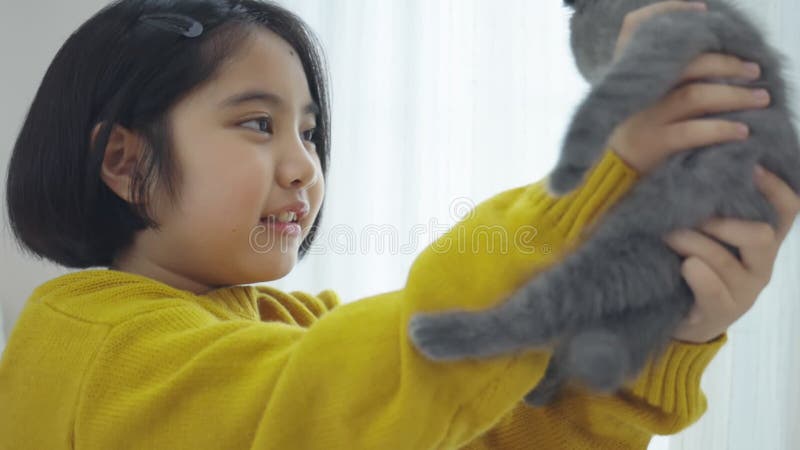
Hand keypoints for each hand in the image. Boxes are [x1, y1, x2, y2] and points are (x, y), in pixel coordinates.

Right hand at [607, 1, 769, 175]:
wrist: (608, 179)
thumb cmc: (631, 139)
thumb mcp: (635, 101)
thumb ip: (658, 79)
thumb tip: (707, 57)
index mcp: (629, 78)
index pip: (635, 27)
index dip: (667, 11)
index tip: (702, 9)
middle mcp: (636, 94)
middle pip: (685, 64)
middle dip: (726, 63)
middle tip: (753, 71)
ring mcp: (643, 119)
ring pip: (695, 96)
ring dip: (735, 95)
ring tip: (760, 99)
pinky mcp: (653, 145)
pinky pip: (693, 132)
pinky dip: (721, 130)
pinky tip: (742, 131)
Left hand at [663, 166, 799, 343]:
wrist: (682, 318)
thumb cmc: (694, 266)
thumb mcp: (707, 234)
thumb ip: (713, 208)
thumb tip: (704, 166)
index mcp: (762, 242)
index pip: (787, 210)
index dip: (776, 187)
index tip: (752, 166)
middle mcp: (760, 266)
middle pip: (763, 236)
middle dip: (723, 222)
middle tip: (691, 214)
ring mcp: (744, 291)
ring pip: (727, 260)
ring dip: (695, 243)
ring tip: (669, 235)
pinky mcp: (721, 312)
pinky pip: (714, 290)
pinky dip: (698, 274)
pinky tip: (684, 266)